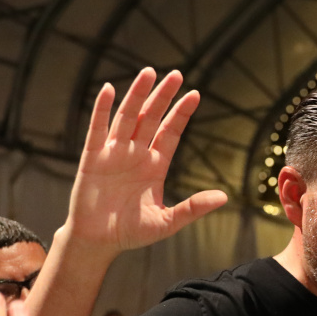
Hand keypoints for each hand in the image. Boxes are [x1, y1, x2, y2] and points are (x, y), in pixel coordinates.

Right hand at [64, 68, 227, 257]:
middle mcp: (135, 154)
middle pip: (151, 118)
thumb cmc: (131, 233)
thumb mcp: (167, 222)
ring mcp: (113, 154)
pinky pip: (97, 130)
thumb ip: (192, 208)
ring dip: (137, 95)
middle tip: (176, 74)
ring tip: (148, 73)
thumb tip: (223, 197)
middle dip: (163, 96)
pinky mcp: (92, 159)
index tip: (194, 94)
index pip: (170, 132)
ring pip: (127, 118)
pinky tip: (108, 89)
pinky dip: (101, 109)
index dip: (181, 113)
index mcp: (155, 166)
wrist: (98, 243)